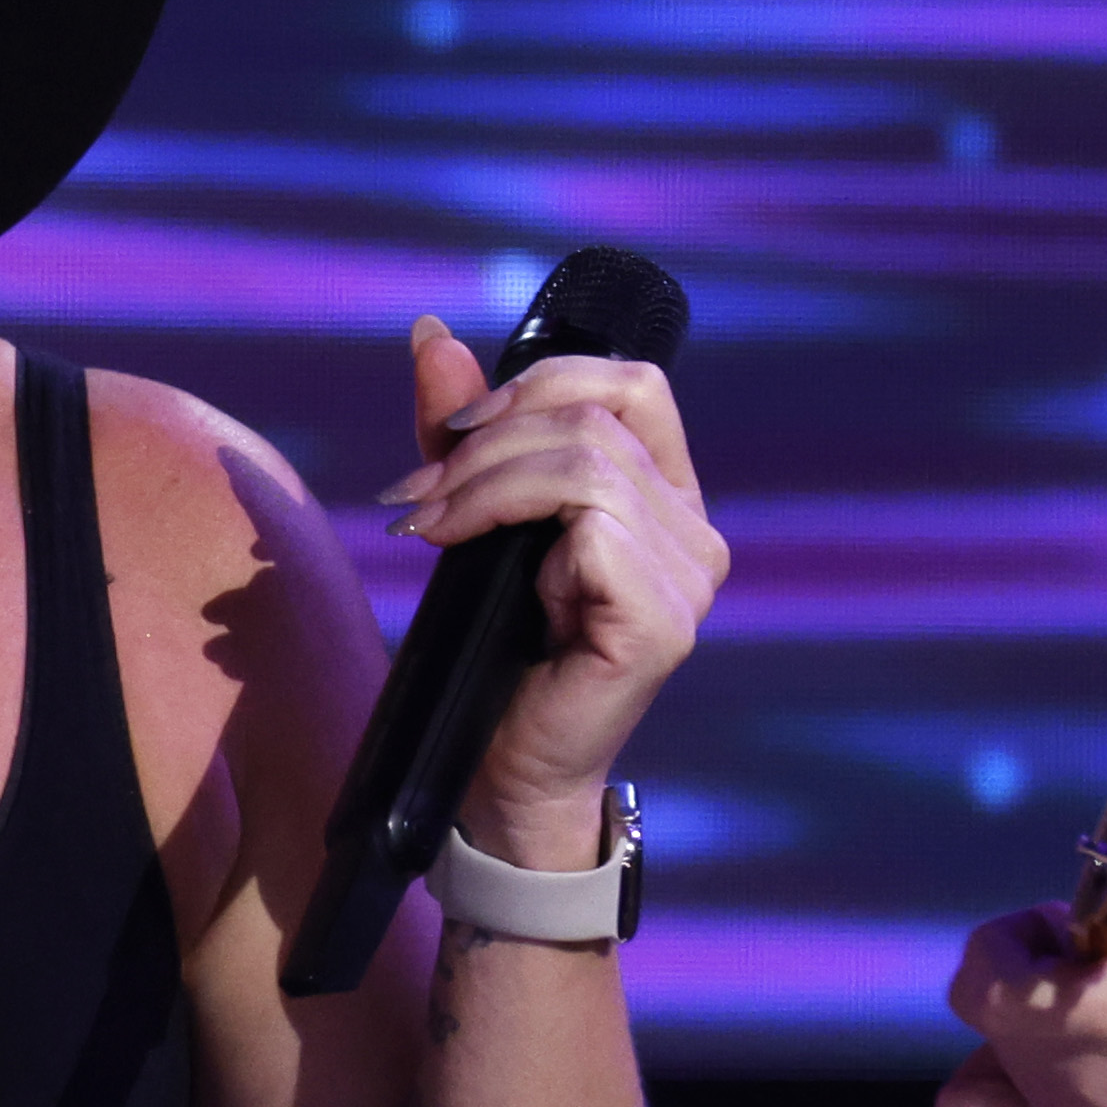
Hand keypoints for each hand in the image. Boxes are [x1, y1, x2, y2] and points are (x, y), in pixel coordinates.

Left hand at [379, 312, 724, 856]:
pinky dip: (510, 528)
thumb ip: (464, 432)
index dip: (540, 382)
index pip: (631, 385)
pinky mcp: (663, 622)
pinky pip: (591, 528)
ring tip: (425, 528)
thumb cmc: (492, 654)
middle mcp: (694, 531)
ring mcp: (689, 578)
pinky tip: (471, 565)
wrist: (499, 772)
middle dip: (483, 445)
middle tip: (412, 497)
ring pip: (586, 466)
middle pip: (593, 418)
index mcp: (666, 495)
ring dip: (481, 485)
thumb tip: (430, 334)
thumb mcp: (471, 517)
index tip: (454, 431)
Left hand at [935, 868, 1106, 1106]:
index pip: (998, 965)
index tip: (1084, 922)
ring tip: (1087, 1013)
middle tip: (1095, 957)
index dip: (1025, 929)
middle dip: (1028, 961)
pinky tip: (1061, 1070)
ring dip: (1016, 1020)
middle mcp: (1072, 1079)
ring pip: (982, 1055)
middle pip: (984, 1000)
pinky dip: (997, 1084)